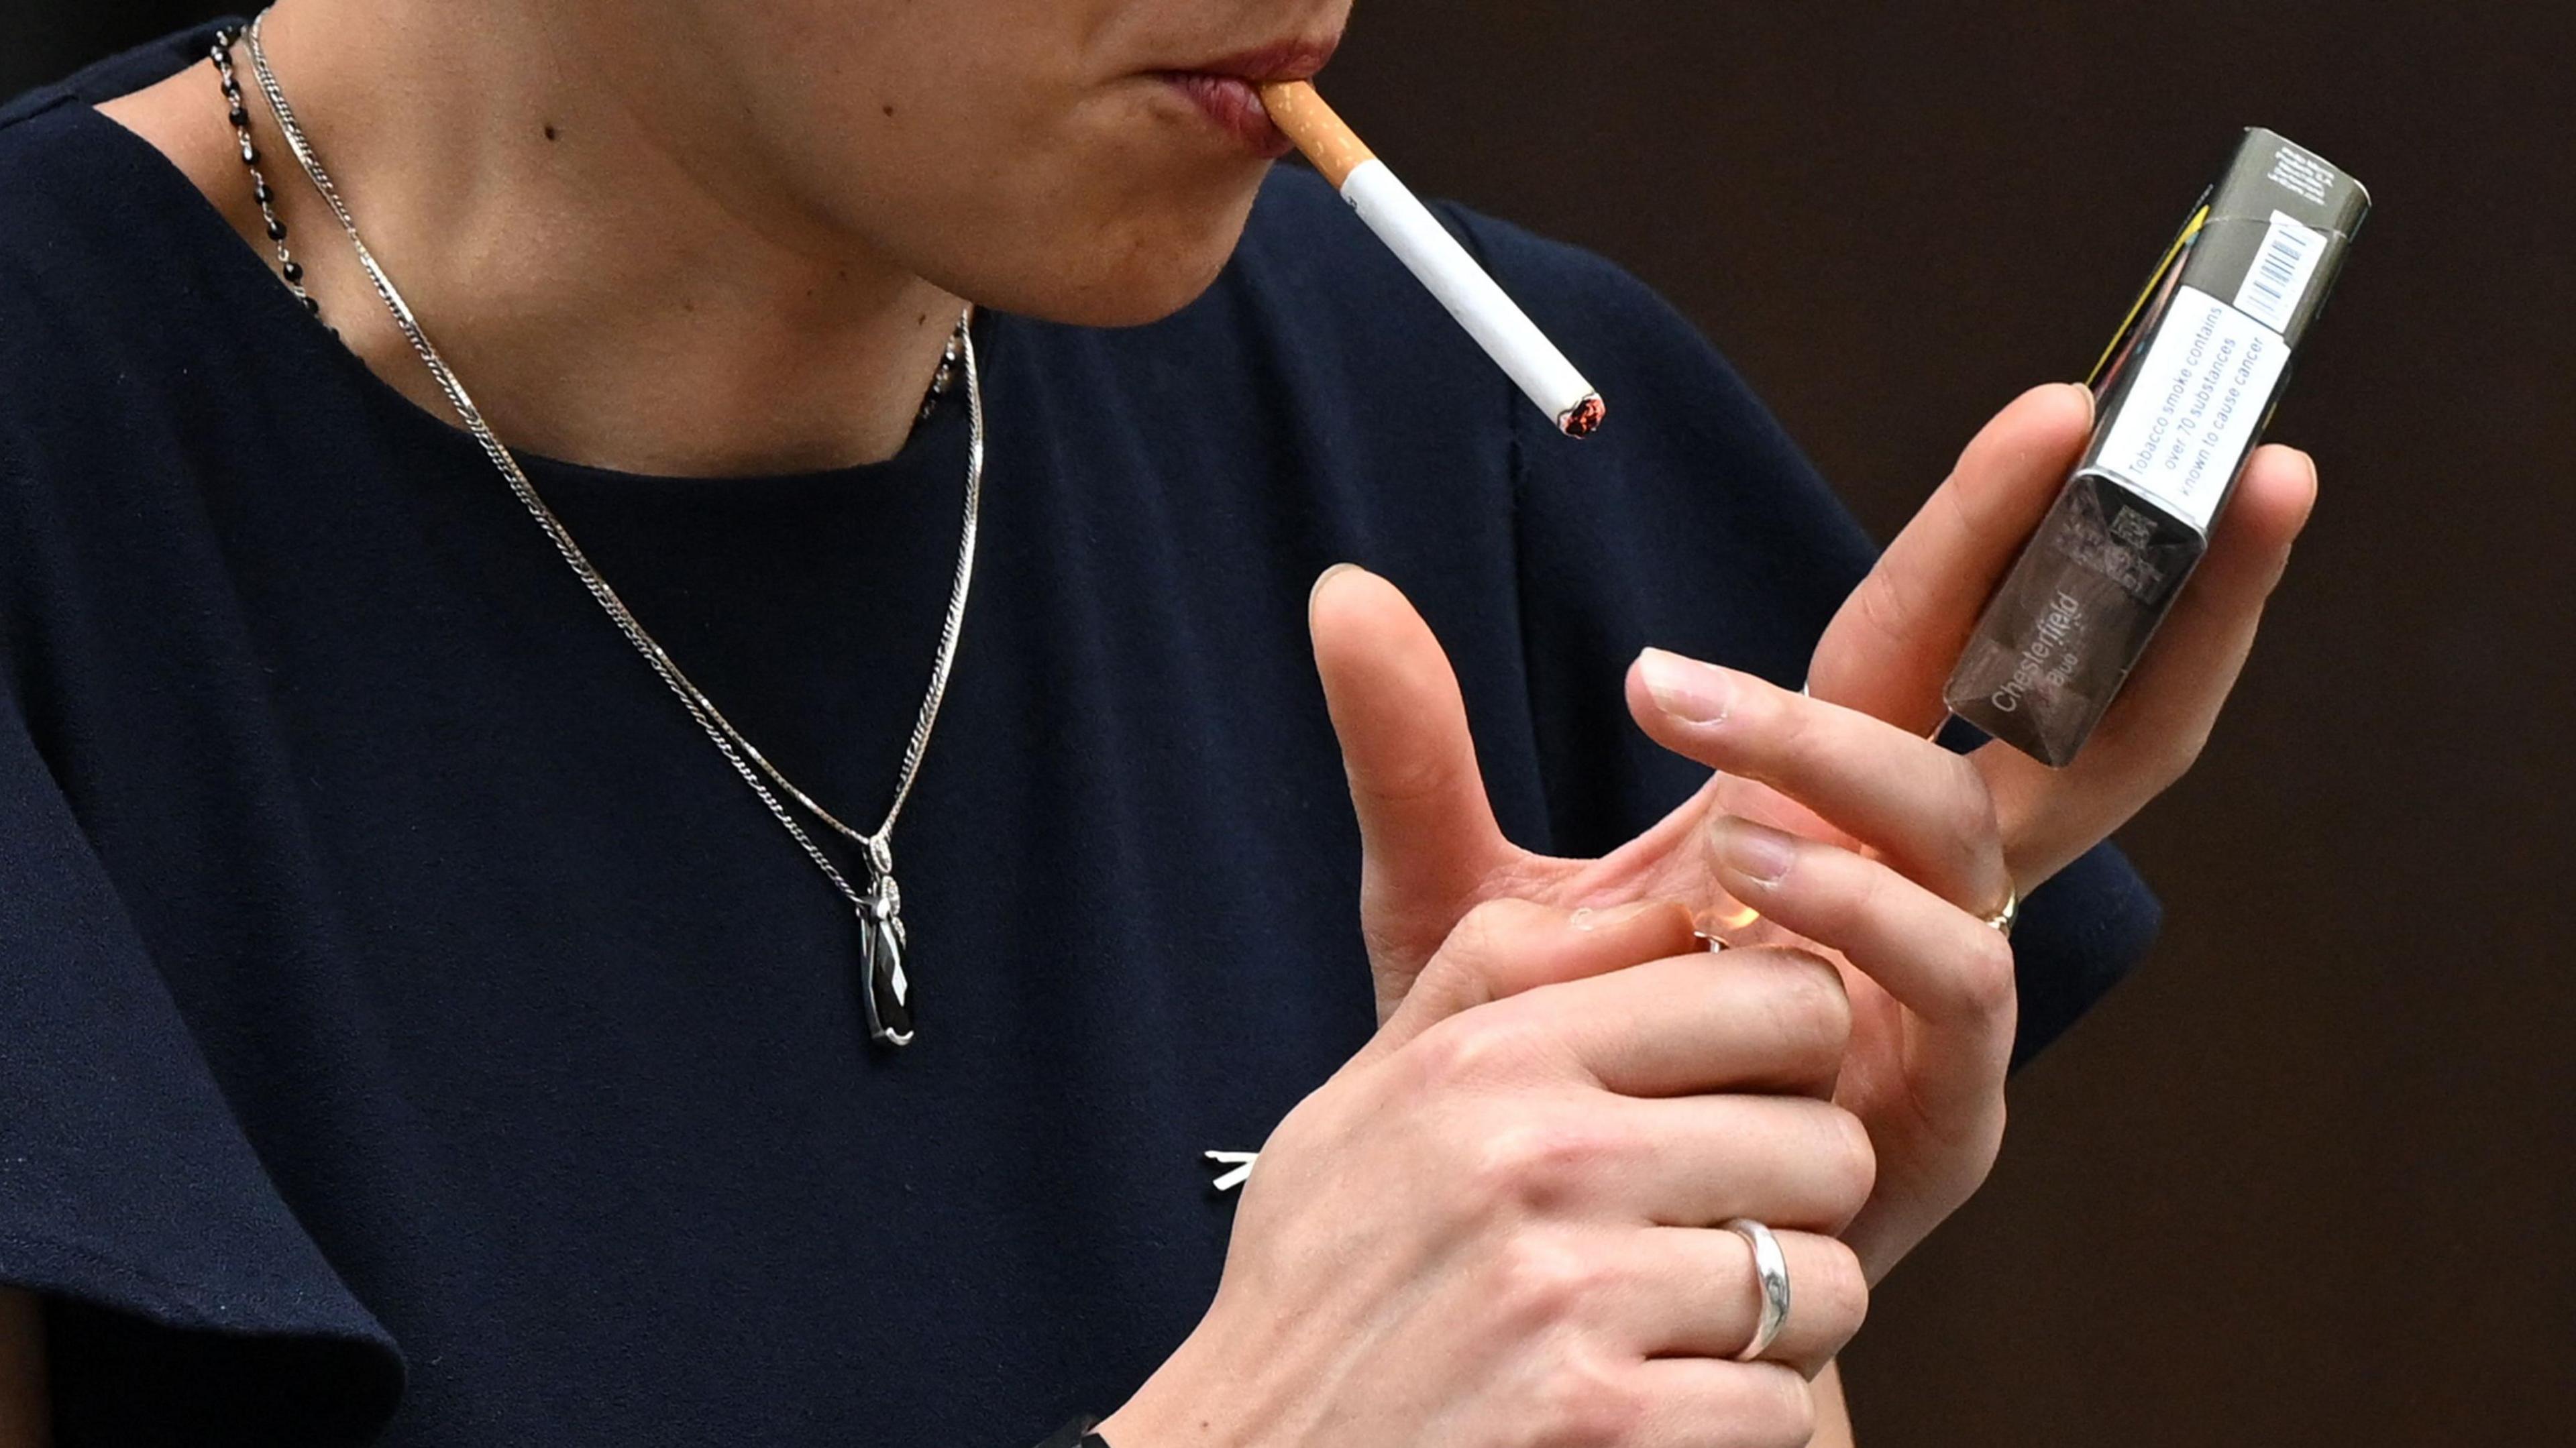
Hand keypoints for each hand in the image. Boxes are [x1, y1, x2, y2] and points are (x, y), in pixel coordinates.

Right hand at [1098, 899, 1871, 1447]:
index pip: (1775, 998)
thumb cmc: (1318, 1288)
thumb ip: (1494, 979)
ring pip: (1825, 1281)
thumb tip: (1661, 909)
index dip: (1797, 1052)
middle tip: (1725, 1233)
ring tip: (1689, 1329)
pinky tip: (1659, 1409)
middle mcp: (1537, 1157)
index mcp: (1491, 1057)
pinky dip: (1740, 1420)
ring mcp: (1569, 1295)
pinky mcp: (1598, 1423)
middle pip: (1828, 1142)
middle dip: (1800, 1200)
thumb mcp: (1364, 1099)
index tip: (1755, 1097)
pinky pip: (1782, 1407)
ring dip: (1780, 1322)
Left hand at [1307, 384, 2319, 1279]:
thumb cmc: (1545, 1069)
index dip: (1996, 526)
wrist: (1567, 1255)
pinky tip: (1757, 881)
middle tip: (2185, 468)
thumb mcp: (1455, 900)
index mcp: (1829, 806)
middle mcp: (1917, 882)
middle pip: (2086, 723)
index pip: (1928, 636)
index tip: (2054, 413)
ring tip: (1733, 787)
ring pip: (1973, 841)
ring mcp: (1941, 993)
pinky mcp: (1944, 1103)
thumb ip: (1410, 753)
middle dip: (2157, 597)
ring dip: (1872, 778)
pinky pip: (1952, 981)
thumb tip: (1337, 590)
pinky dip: (1867, 915)